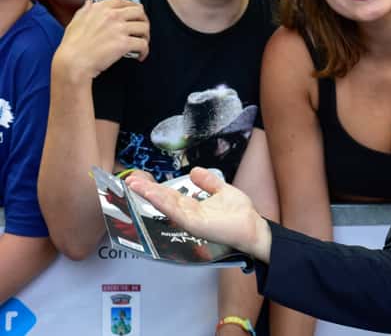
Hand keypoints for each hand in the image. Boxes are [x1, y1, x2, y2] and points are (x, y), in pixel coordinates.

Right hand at [53, 0, 149, 80]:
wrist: (73, 63)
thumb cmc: (72, 46)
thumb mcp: (75, 22)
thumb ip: (85, 11)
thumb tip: (89, 2)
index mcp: (101, 9)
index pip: (123, 1)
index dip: (132, 7)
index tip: (134, 15)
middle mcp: (112, 15)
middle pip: (139, 11)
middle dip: (143, 20)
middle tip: (141, 30)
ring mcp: (119, 29)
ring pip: (144, 27)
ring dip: (145, 36)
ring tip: (141, 43)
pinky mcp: (124, 43)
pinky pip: (143, 44)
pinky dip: (145, 51)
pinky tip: (140, 55)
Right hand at [126, 167, 271, 260]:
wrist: (253, 227)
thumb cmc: (239, 215)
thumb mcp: (222, 191)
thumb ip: (208, 182)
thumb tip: (194, 171)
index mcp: (193, 207)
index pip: (170, 196)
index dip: (154, 187)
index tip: (139, 179)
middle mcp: (188, 215)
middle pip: (164, 200)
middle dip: (146, 191)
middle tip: (129, 181)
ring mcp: (190, 220)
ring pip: (166, 205)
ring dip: (151, 195)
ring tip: (135, 185)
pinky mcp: (195, 225)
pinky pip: (177, 212)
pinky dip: (164, 203)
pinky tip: (154, 195)